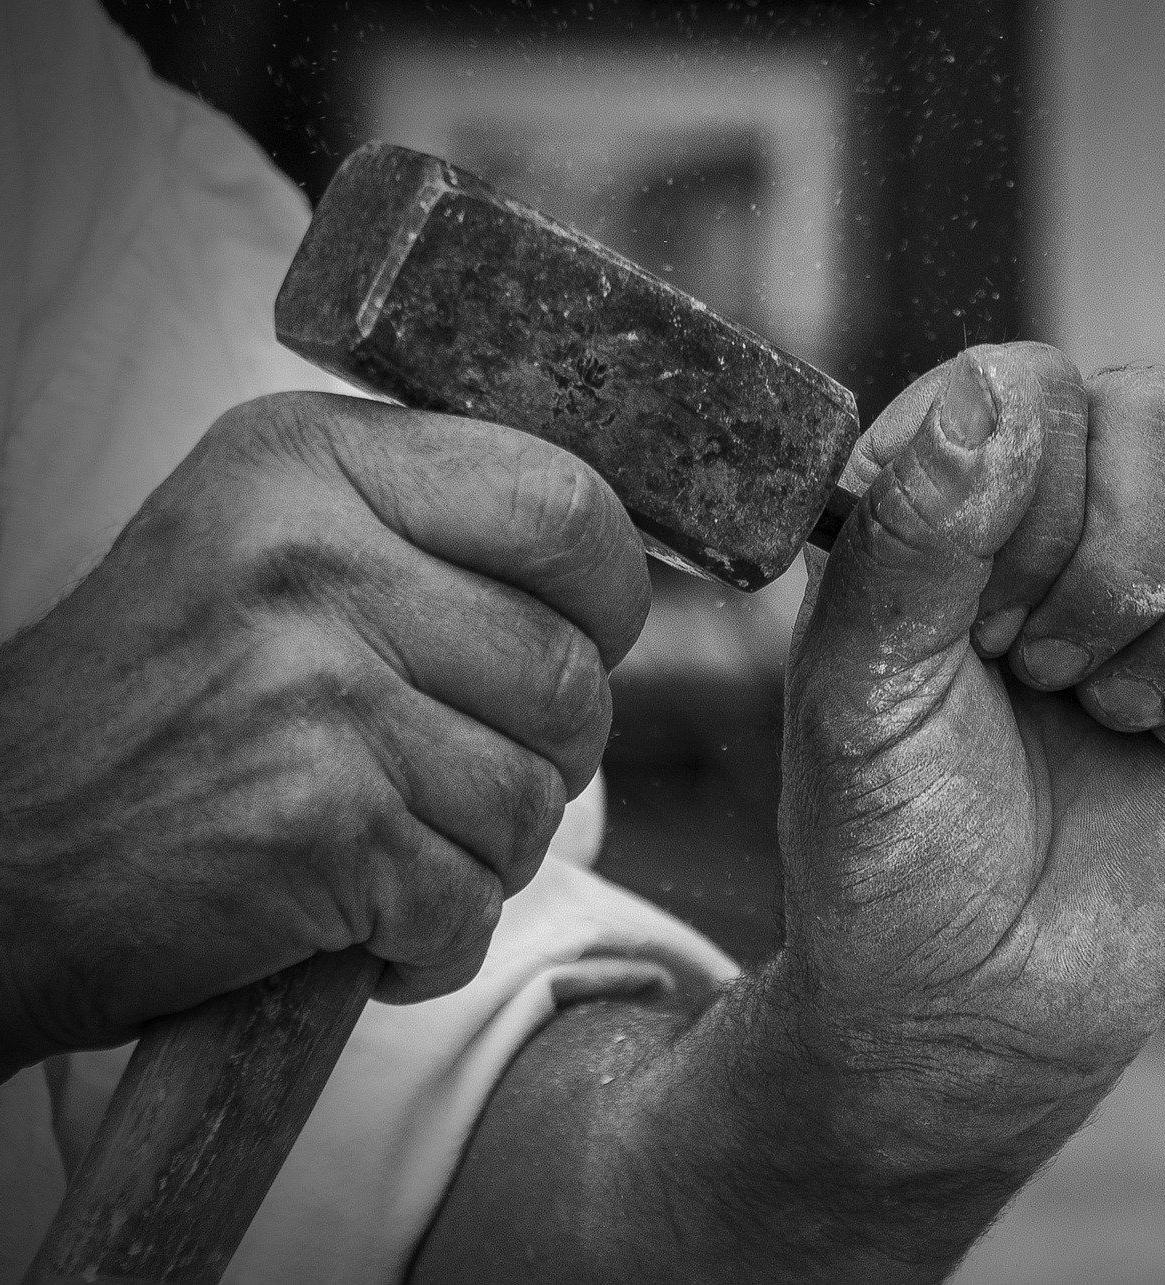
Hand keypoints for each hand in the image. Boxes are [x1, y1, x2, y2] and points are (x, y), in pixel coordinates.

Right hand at [0, 392, 646, 1070]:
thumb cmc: (155, 711)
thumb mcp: (263, 548)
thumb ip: (424, 534)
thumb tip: (609, 580)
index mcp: (308, 461)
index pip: (566, 505)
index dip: (605, 597)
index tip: (576, 639)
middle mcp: (312, 558)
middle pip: (572, 671)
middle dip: (553, 752)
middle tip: (461, 774)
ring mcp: (316, 690)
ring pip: (536, 796)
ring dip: (487, 855)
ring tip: (389, 847)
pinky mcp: (317, 824)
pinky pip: (472, 901)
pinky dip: (431, 943)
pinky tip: (356, 921)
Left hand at [408, 344, 1164, 1281]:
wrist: (977, 1003)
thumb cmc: (888, 851)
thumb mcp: (861, 695)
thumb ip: (918, 538)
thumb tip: (992, 388)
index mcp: (939, 503)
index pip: (1030, 382)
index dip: (1033, 497)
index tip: (986, 627)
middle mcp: (1054, 519)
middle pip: (1164, 413)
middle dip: (1120, 568)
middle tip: (1046, 677)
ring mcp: (1160, 581)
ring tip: (1109, 715)